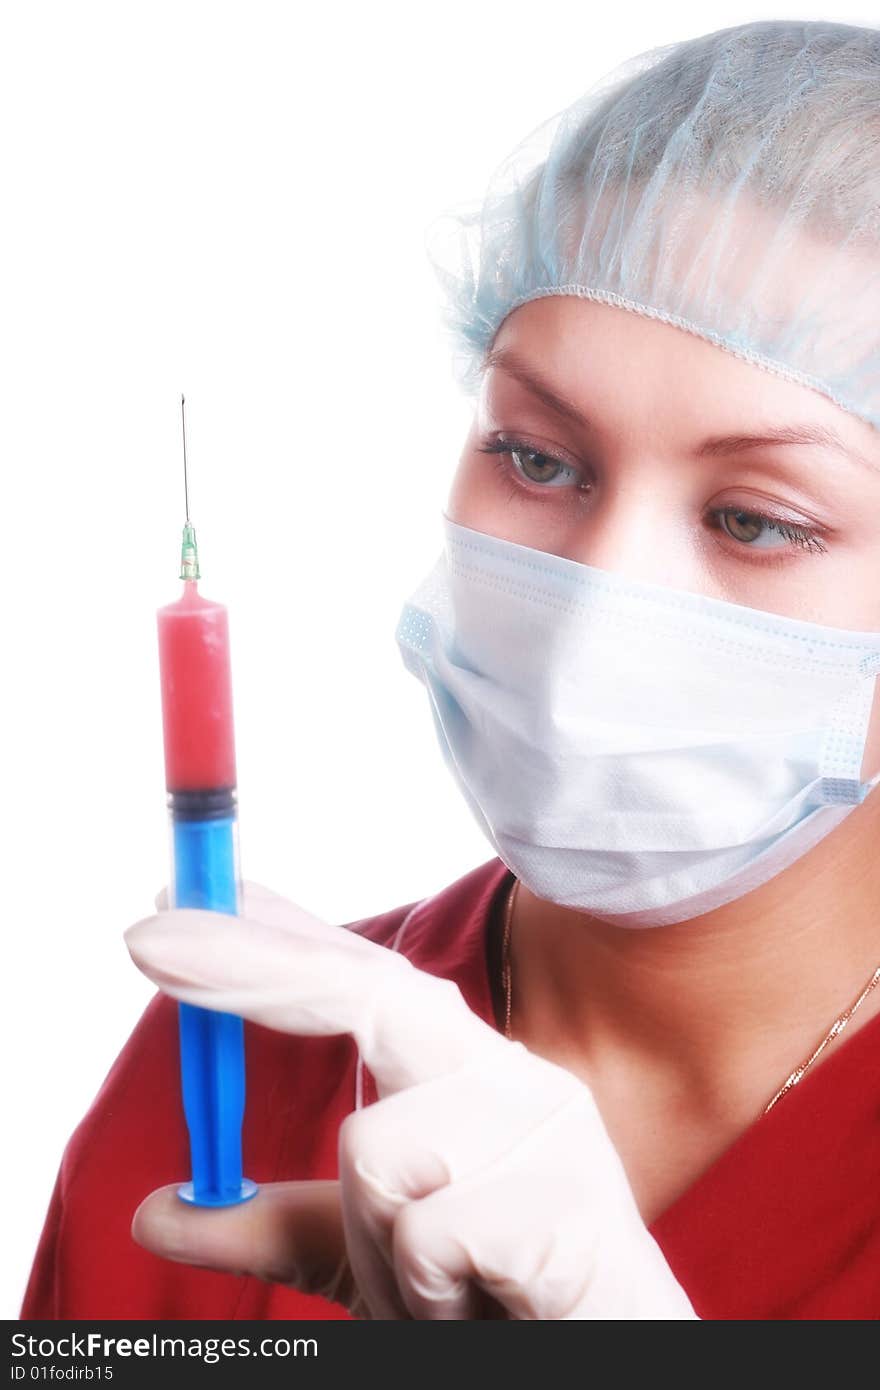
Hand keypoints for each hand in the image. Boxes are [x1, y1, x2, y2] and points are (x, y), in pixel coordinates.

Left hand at [124, 881, 697, 1319]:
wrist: (612, 1360)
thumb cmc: (497, 1299)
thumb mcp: (365, 1260)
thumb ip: (276, 1226)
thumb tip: (158, 1211)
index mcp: (468, 1076)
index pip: (368, 983)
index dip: (281, 937)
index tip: (194, 902)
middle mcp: (510, 1078)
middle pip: (372, 995)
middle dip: (251, 964)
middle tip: (141, 938)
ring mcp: (545, 1132)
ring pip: (374, 1152)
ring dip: (379, 1248)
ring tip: (445, 1292)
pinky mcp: (568, 1205)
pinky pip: (424, 1235)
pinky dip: (428, 1293)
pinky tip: (489, 1305)